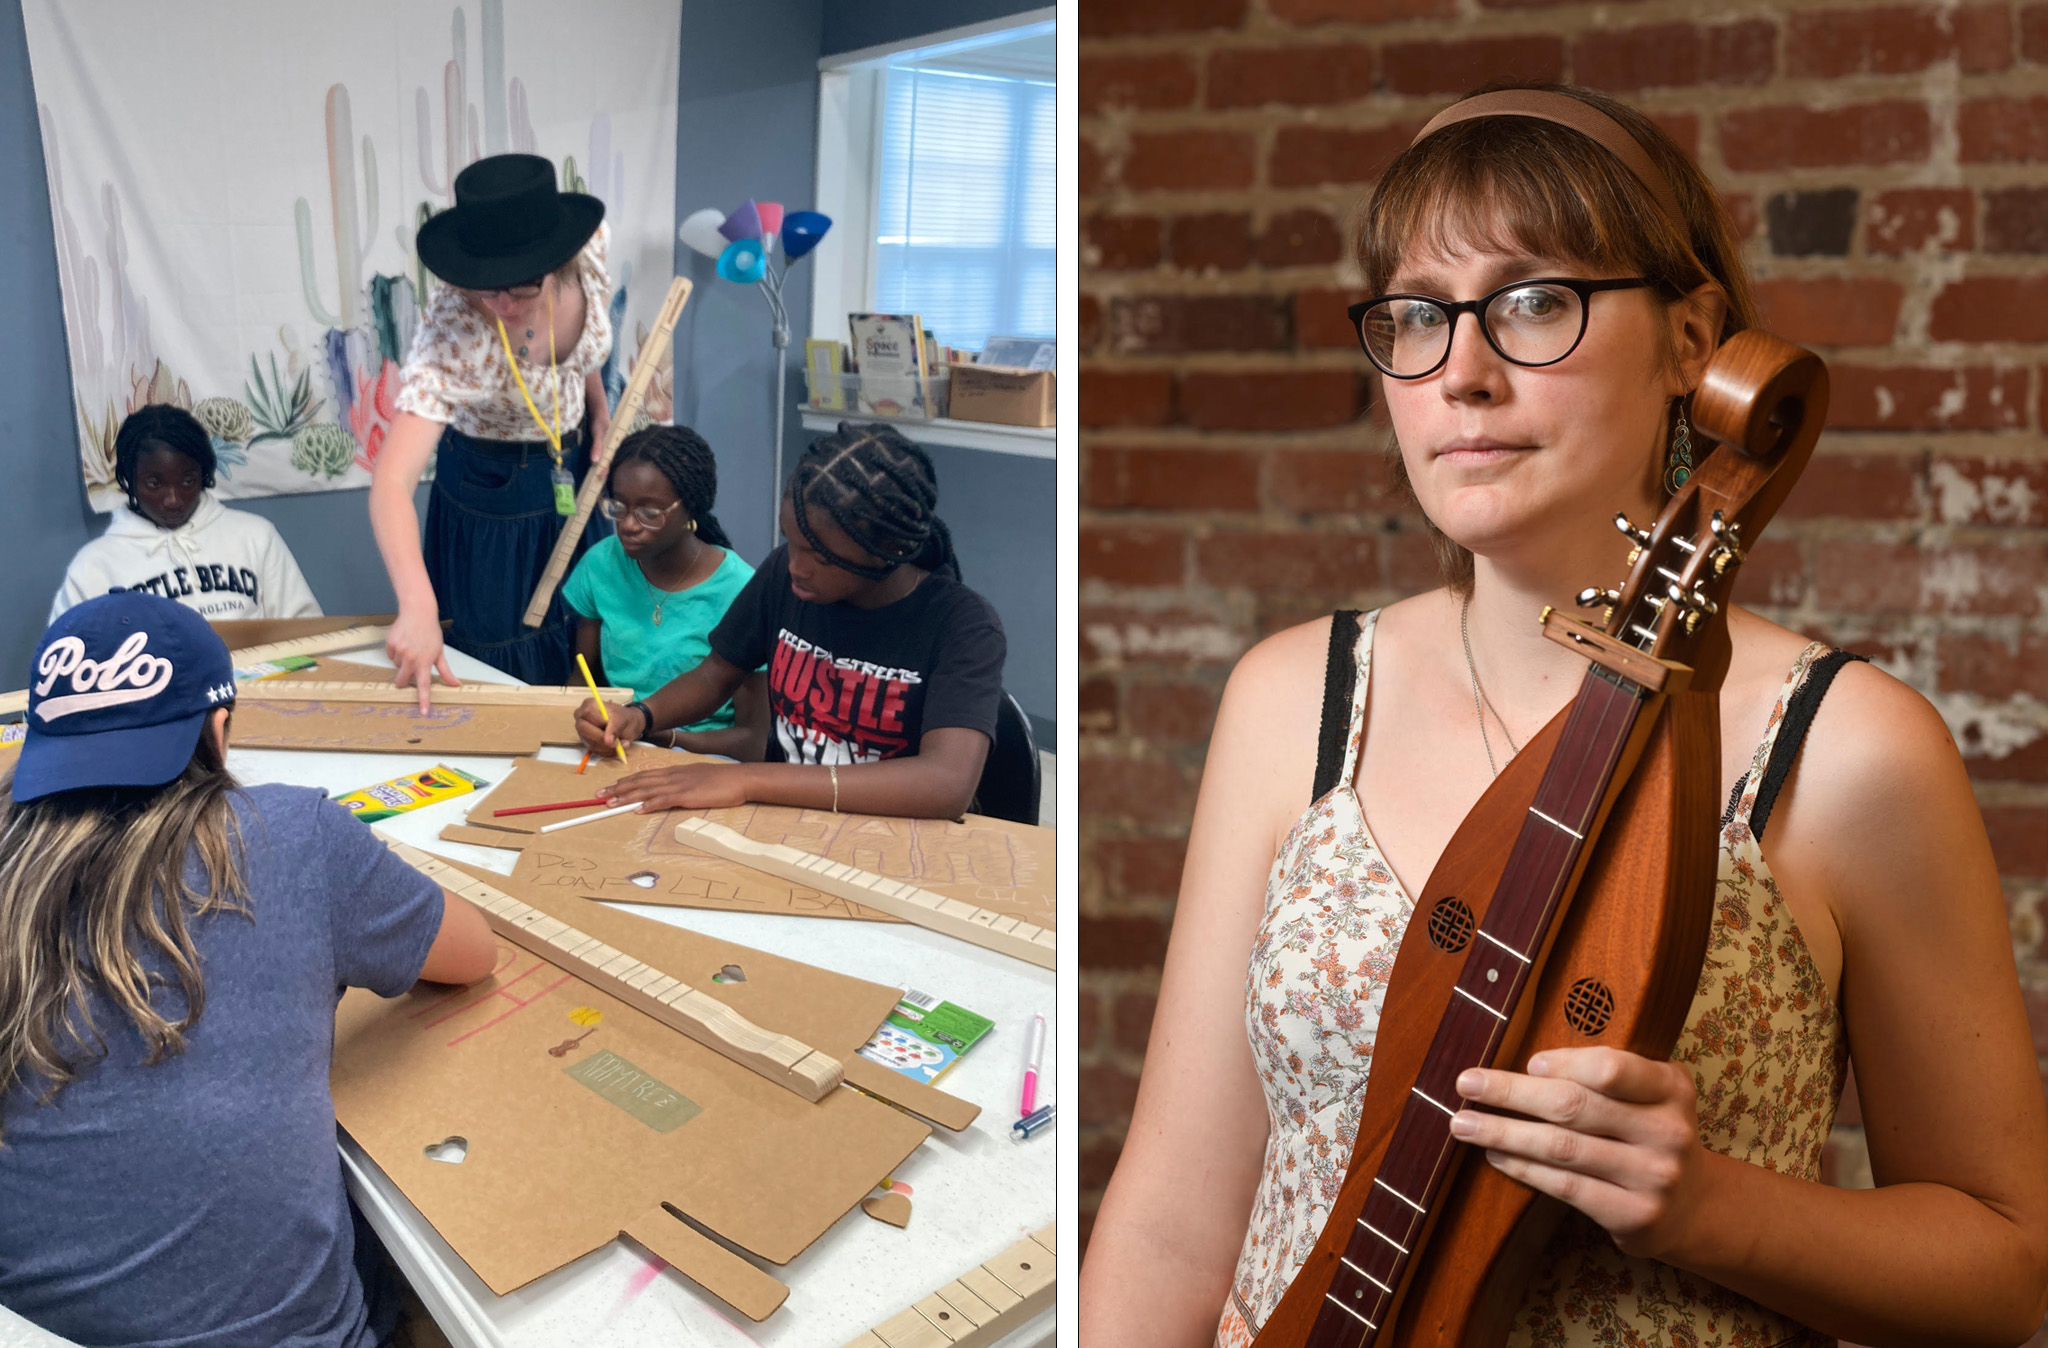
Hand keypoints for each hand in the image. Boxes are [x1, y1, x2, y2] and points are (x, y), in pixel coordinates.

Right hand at [387, 608, 458, 712]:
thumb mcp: (440, 652)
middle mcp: (411, 658)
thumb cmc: (430, 633)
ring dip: (402, 662)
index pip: (424, 685)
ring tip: (410, 648)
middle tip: (410, 668)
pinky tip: (403, 642)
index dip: (424, 700)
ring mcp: (399, 651)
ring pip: (396, 667)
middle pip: (401, 681)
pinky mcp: (390, 645)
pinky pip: (390, 656)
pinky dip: (396, 653)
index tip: (424, 712)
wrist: (418, 612)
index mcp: (424, 662)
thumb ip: (446, 671)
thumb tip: (456, 685)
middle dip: (403, 680)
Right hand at [575, 698, 643, 752]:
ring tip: (619, 744)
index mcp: (589, 705)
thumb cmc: (623, 718)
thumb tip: (608, 741)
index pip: (588, 713)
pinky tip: (614, 747)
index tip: (613, 728)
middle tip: (616, 743)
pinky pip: (594, 750)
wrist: (626, 725)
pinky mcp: (586, 742)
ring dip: (607, 747)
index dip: (600, 722)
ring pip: (590, 742)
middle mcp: (581, 718)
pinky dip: (607, 751)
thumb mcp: (623, 719)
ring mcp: (582, 731)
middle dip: (602, 738)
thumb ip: (615, 727)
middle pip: (584, 729)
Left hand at [599, 763, 749, 811]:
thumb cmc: (722, 780)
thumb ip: (682, 782)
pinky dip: (648, 804)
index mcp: (674, 771)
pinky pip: (664, 799)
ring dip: (626, 797)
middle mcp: (673, 775)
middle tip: (599, 795)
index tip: (610, 786)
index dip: (625, 781)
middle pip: (639, 781)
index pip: (644, 775)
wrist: (740, 779)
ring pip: (646, 790)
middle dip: (618, 788)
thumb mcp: (697, 778)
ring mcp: (679, 785)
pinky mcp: (687, 795)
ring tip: (609, 803)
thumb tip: (669, 791)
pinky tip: (637, 809)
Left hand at [1450, 1047, 1705, 1260]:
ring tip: (1463, 1124)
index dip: (1564, 1064)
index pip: (1611, 1069)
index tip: (1527, 1062)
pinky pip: (1566, 1186)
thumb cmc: (1650, 1133)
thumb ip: (1607, 1073)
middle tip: (1466, 1083)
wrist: (1695, 1205)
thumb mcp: (1650, 1093)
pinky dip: (1524, 1169)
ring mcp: (1652, 1177)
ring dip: (1504, 1133)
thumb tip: (1526, 1066)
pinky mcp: (1633, 1215)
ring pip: (1562, 1148)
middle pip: (1574, 1107)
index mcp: (1670, 1088)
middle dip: (1511, 1093)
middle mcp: (1667, 1131)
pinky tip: (1495, 1155)